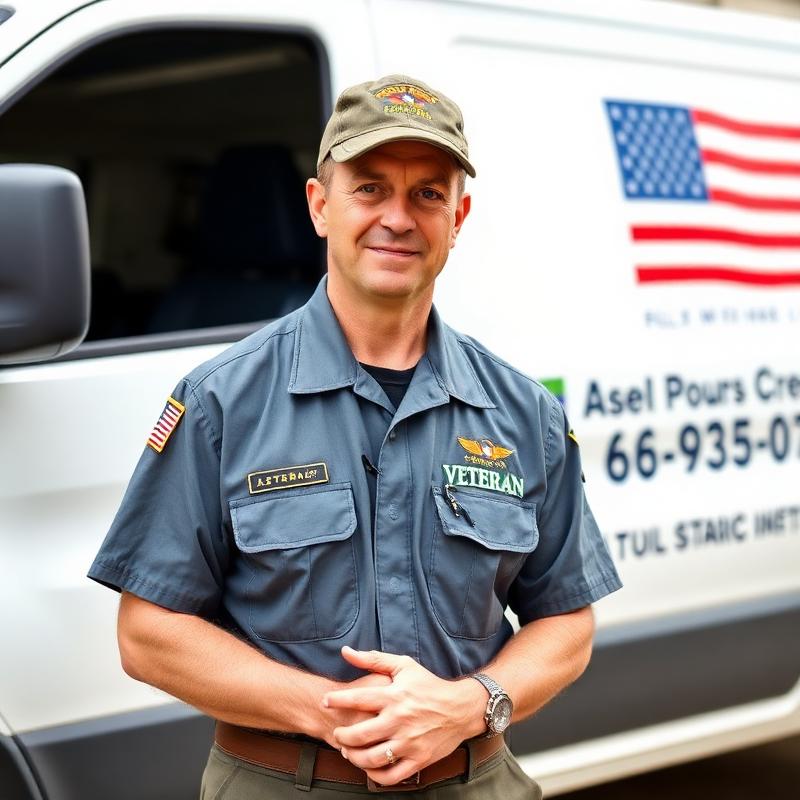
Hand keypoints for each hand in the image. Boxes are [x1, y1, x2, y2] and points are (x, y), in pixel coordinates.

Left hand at [322, 646, 486, 784]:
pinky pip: (391, 776)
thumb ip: (373, 659)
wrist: (460, 708)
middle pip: (360, 735)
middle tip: (336, 733)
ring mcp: (409, 742)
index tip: (325, 702)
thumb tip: (346, 651)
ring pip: (372, 758)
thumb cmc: (429, 685)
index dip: (337, 701)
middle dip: (341, 736)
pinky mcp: (418, 760)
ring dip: (353, 757)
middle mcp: (399, 720)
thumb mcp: (403, 665)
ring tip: (348, 750)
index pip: (358, 699)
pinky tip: (368, 766)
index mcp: (394, 696)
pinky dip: (374, 775)